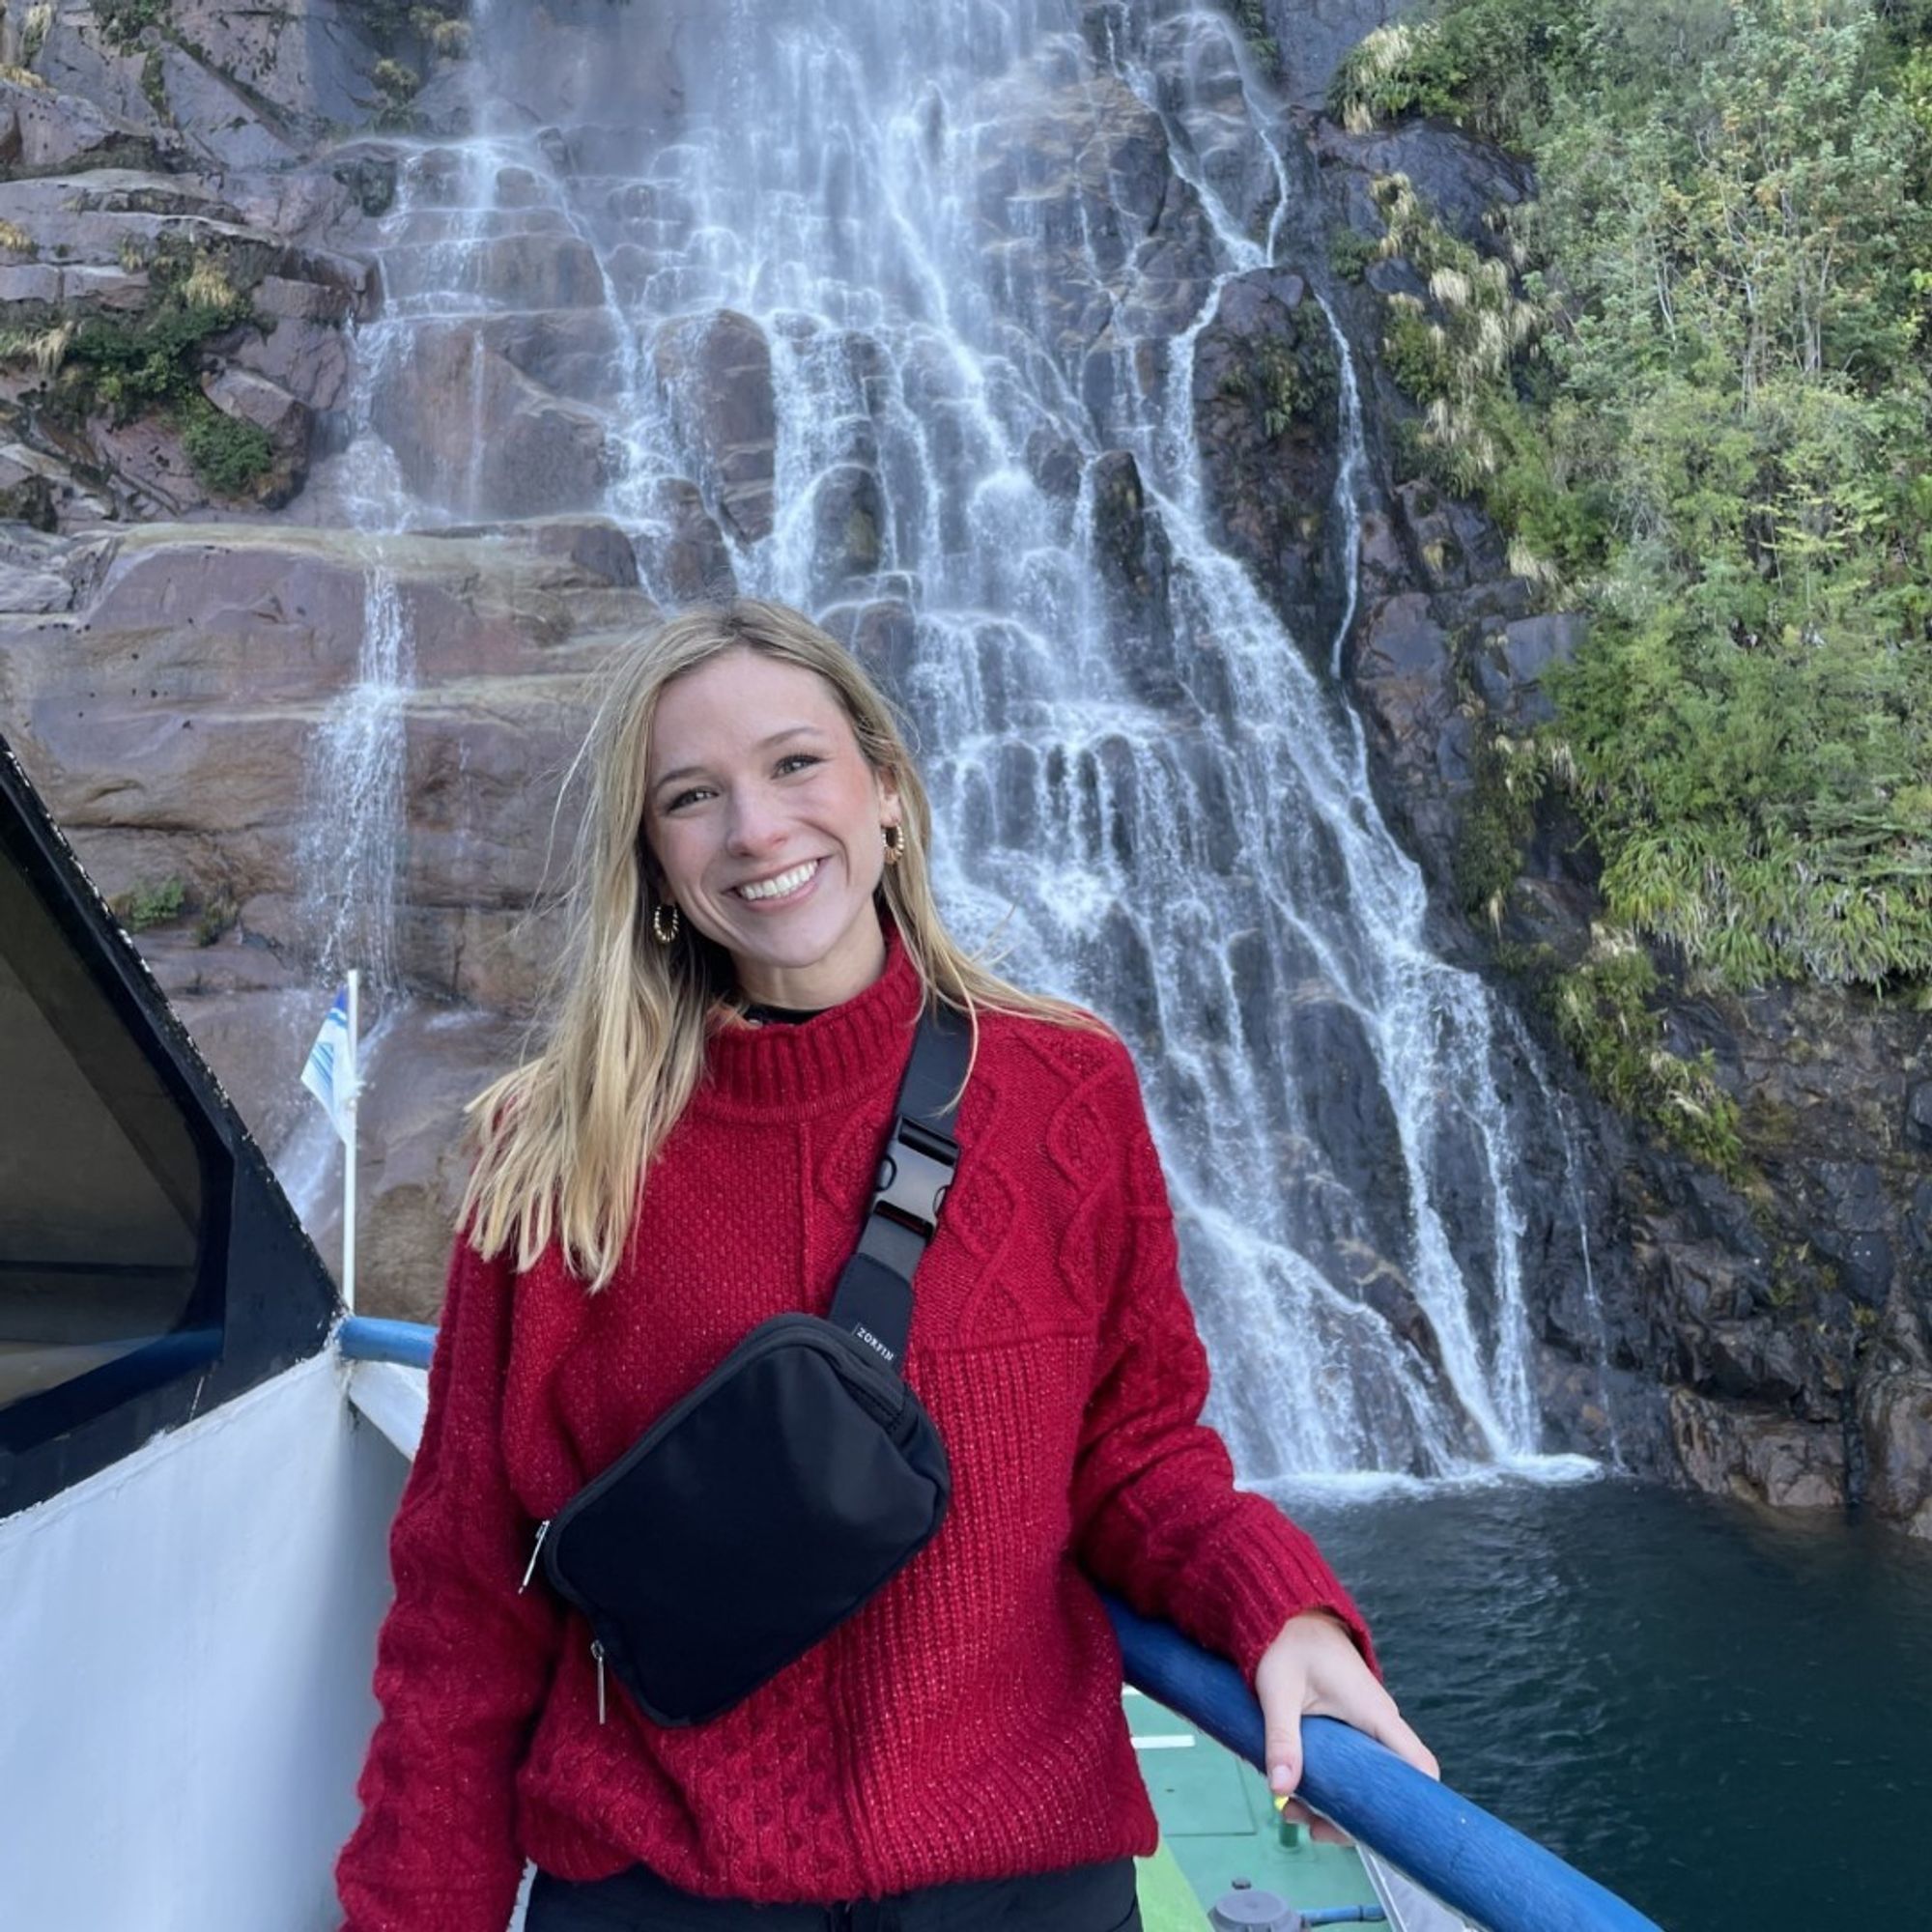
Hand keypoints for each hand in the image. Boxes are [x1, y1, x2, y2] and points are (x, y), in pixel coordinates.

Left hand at [1253, 1610, 1438, 1844]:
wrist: (1287, 1613)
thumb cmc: (1288, 1644)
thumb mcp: (1278, 1691)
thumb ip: (1282, 1738)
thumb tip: (1282, 1790)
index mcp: (1375, 1714)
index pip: (1418, 1766)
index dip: (1415, 1804)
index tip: (1383, 1833)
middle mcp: (1378, 1723)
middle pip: (1388, 1785)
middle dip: (1353, 1816)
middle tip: (1312, 1828)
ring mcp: (1365, 1726)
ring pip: (1364, 1779)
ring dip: (1333, 1802)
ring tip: (1291, 1811)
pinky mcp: (1349, 1727)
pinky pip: (1350, 1765)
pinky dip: (1328, 1784)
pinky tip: (1295, 1792)